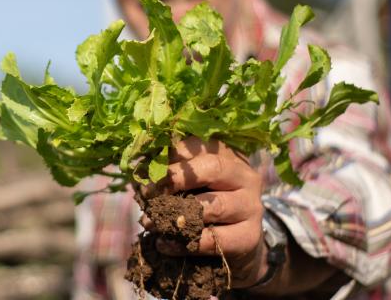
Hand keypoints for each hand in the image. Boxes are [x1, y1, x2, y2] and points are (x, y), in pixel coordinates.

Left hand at [139, 136, 268, 287]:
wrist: (237, 245)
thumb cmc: (204, 205)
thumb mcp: (190, 184)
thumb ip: (170, 172)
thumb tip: (139, 167)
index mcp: (228, 155)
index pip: (199, 145)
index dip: (169, 157)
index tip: (145, 171)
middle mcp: (245, 176)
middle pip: (213, 168)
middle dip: (175, 178)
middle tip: (147, 192)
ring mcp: (251, 206)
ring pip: (213, 206)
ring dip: (176, 215)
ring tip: (149, 222)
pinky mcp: (249, 236)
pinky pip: (213, 239)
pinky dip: (183, 243)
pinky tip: (163, 244)